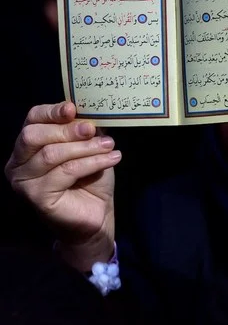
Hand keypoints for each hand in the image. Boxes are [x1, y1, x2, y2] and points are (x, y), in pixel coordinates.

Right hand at [4, 102, 120, 270]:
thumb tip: (90, 112)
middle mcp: (18, 163)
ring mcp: (23, 182)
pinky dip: (92, 162)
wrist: (96, 216)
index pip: (31, 120)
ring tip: (109, 146)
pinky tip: (112, 159)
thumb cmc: (90, 180)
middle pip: (35, 135)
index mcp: (28, 147)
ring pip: (52, 154)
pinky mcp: (36, 197)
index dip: (51, 111)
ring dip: (85, 147)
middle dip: (67, 130)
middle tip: (93, 130)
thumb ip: (84, 130)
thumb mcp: (89, 148)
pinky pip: (66, 172)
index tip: (73, 108)